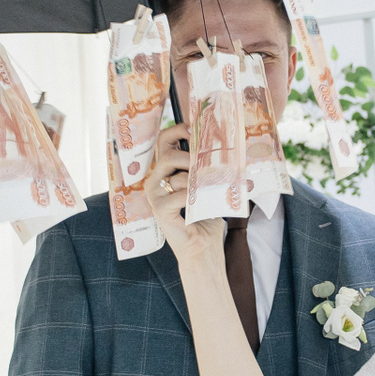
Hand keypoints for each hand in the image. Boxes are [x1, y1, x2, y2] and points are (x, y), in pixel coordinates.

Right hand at [143, 125, 226, 269]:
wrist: (203, 245)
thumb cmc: (205, 215)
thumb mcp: (206, 185)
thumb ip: (204, 166)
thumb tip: (220, 146)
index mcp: (165, 170)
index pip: (164, 141)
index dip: (177, 130)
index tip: (195, 129)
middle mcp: (155, 180)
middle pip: (168, 155)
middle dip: (191, 157)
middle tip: (209, 165)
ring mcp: (154, 195)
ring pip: (177, 176)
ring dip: (200, 180)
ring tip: (214, 186)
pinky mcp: (159, 209)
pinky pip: (179, 194)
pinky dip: (195, 197)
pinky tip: (202, 203)